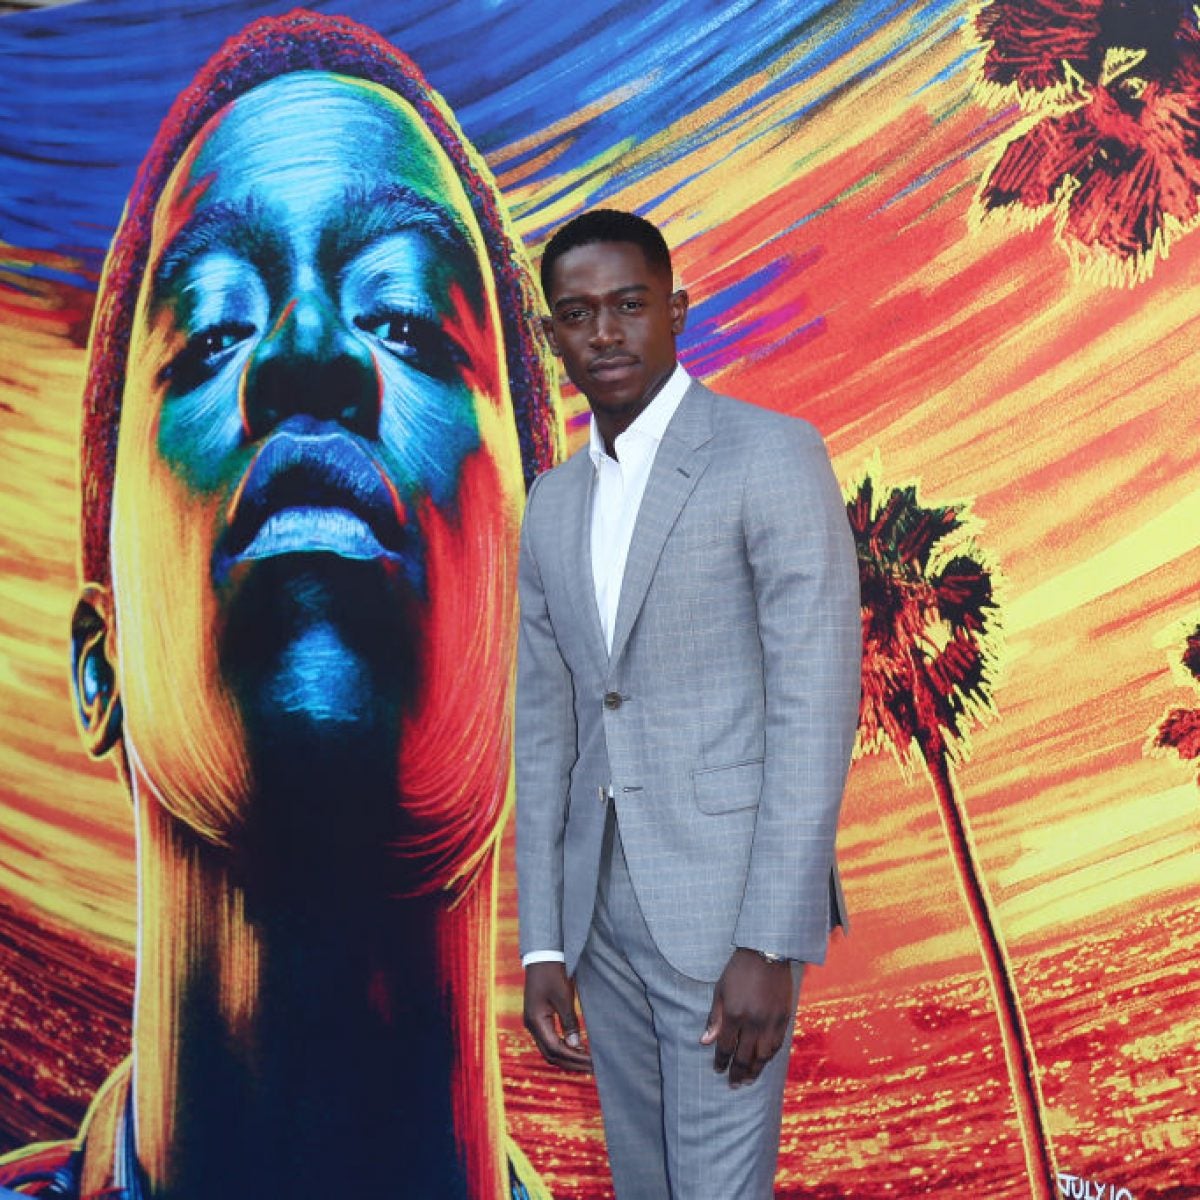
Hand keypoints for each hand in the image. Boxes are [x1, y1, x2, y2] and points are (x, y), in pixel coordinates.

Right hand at [523, 961, 592, 1072]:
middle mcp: (531, 1025)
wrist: (542, 955)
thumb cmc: (553, 973)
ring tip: (586, 1061)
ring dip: (567, 1057)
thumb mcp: (564, 997)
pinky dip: (562, 1047)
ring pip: (549, 1049)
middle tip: (591, 1068)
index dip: (574, 1058)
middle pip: (550, 1054)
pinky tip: (576, 1047)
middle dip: (571, 1062)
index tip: (592, 1062)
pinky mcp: (538, 1017)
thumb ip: (569, 1022)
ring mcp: (533, 1021)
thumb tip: (576, 1045)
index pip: (555, 1049)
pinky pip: (549, 1039)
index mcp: (536, 1021)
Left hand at [700, 948, 796, 1085]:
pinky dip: (770, 1056)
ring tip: (748, 1080)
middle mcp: (754, 1022)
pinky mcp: (784, 1019)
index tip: (718, 1070)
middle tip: (733, 1084)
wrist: (767, 953)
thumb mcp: (720, 990)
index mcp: (735, 1014)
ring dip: (755, 1070)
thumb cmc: (739, 970)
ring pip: (764, 1056)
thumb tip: (704, 1042)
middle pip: (745, 1056)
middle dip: (737, 1073)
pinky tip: (764, 1062)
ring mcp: (771, 1022)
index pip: (726, 1047)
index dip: (721, 1061)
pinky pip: (777, 1045)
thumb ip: (714, 1018)